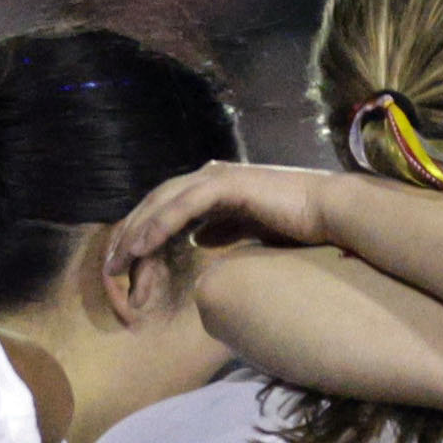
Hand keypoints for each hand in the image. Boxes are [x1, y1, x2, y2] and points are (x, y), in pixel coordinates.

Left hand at [100, 161, 345, 305]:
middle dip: (130, 234)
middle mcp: (211, 176)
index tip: (127, 263)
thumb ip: (223, 227)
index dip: (144, 233)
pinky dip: (158, 224)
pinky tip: (141, 246)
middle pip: (156, 203)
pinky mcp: (227, 184)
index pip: (167, 207)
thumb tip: (200, 236)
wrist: (331, 213)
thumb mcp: (251, 230)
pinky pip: (181, 206)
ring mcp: (217, 177)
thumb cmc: (299, 224)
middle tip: (111, 266)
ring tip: (118, 261)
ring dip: (136, 231)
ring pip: (162, 202)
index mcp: (214, 187)